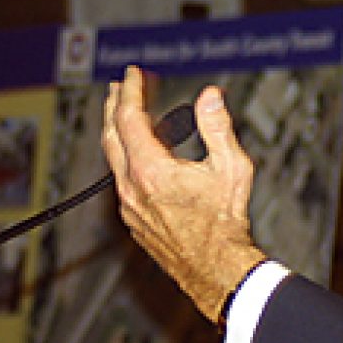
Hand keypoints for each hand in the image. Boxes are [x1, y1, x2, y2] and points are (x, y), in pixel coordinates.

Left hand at [103, 66, 264, 321]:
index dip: (129, 91)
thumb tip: (210, 96)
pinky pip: (121, 182)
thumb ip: (217, 128)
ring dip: (116, 133)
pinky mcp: (134, 221)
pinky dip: (125, 159)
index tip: (132, 74)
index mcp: (151, 169)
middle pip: (110, 136)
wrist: (216, 268)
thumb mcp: (231, 168)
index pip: (129, 118)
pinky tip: (139, 158)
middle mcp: (132, 187)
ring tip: (124, 117)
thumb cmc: (225, 223)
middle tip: (117, 89)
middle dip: (112, 107)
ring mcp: (129, 206)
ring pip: (113, 160)